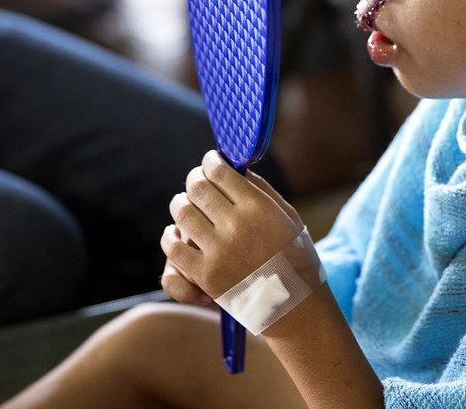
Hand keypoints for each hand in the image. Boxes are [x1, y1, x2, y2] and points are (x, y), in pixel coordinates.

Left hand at [161, 151, 303, 300]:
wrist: (295, 305)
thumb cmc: (295, 257)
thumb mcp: (288, 216)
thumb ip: (261, 190)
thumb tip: (236, 168)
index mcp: (258, 207)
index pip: (220, 171)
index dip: (211, 161)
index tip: (211, 161)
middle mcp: (236, 226)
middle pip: (197, 187)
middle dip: (195, 179)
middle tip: (197, 180)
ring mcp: (218, 252)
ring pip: (182, 212)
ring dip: (181, 203)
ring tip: (186, 204)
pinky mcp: (205, 276)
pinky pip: (173, 248)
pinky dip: (170, 236)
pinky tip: (177, 233)